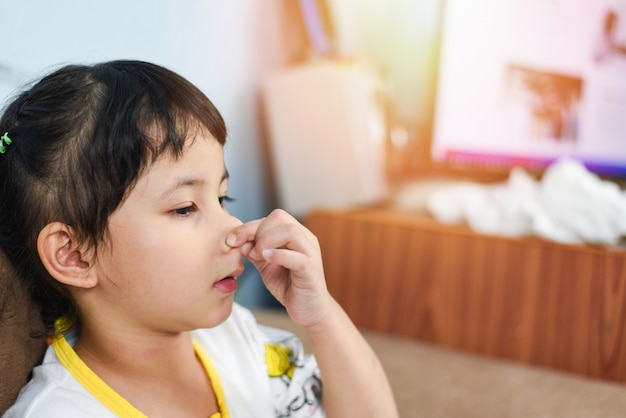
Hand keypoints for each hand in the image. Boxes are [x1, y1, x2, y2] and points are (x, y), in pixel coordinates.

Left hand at [226, 209, 331, 327]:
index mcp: (294, 235)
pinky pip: (297, 256)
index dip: (248, 226)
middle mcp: (305, 239)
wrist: (309, 310)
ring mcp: (311, 253)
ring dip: (267, 241)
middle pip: (280, 217)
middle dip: (257, 231)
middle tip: (249, 250)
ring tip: (258, 256)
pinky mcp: (311, 270)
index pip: (271, 218)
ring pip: (290, 231)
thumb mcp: (266, 266)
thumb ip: (254, 252)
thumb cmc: (289, 286)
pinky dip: (278, 255)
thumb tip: (238, 241)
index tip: (231, 240)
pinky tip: (266, 259)